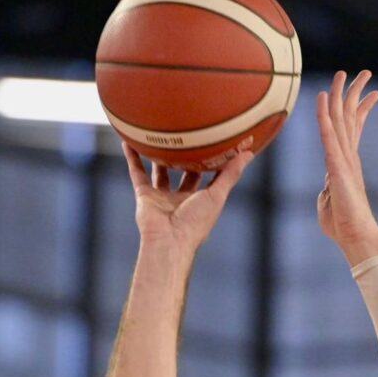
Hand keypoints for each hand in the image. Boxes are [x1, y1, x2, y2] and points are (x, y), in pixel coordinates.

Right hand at [123, 144, 253, 255]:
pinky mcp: (144, 196)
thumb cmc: (196, 223)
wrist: (168, 240)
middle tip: (188, 136)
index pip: (208, 178)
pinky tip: (129, 141)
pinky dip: (132, 158)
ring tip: (158, 136)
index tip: (216, 144)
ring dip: (158, 156)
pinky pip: (136, 173)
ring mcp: (162, 197)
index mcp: (200, 201)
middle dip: (186, 158)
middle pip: (183, 174)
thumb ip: (231, 174)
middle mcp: (181, 199)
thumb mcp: (217, 195)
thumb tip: (248, 154)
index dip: (212, 163)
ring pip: (159, 172)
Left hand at [316, 70, 377, 264]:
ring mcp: (344, 159)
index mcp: (347, 162)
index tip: (368, 92)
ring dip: (342, 94)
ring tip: (346, 73)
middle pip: (351, 117)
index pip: (353, 128)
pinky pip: (328, 136)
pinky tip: (323, 98)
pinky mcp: (337, 166)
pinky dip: (324, 115)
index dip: (360, 108)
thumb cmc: (342, 225)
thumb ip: (328, 189)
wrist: (355, 237)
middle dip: (356, 93)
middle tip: (364, 72)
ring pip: (341, 119)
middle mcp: (348, 156)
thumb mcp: (329, 202)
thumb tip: (327, 187)